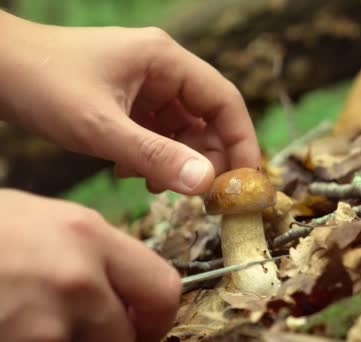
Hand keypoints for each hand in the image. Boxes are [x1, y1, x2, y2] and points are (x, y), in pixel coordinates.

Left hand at [0, 11, 260, 193]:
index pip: (224, 101)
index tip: (245, 182)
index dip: (241, 142)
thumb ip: (156, 156)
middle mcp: (162, 71)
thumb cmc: (41, 84)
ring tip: (154, 185)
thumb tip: (207, 185)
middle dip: (206, 158)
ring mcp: (145, 87)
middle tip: (202, 196)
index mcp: (166, 61)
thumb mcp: (101, 127)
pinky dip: (153, 157)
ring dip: (176, 161)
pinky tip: (131, 172)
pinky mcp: (129, 102)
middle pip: (207, 118)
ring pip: (182, 130)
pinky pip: (157, 134)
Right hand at [0, 189, 180, 340]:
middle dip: (114, 337)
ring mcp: (49, 321)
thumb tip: (126, 286)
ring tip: (40, 321)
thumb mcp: (51, 220)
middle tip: (90, 329)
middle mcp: (79, 278)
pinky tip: (20, 329)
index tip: (145, 324)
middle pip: (128, 334)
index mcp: (90, 235)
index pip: (164, 289)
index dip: (158, 317)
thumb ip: (99, 251)